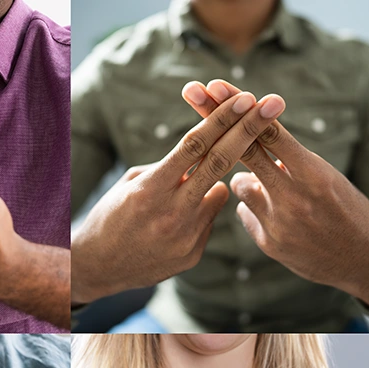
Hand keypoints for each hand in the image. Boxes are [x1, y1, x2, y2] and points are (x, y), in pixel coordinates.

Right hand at [71, 90, 286, 304]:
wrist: (96, 268)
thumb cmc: (110, 216)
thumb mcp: (131, 185)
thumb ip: (170, 170)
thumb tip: (206, 157)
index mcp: (150, 189)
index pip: (194, 145)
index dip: (223, 119)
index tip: (246, 98)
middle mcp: (171, 212)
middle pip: (220, 161)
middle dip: (249, 129)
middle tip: (273, 105)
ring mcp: (184, 236)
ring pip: (218, 192)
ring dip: (208, 185)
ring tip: (173, 201)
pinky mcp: (191, 254)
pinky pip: (207, 220)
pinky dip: (197, 214)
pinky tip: (168, 227)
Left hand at [182, 80, 368, 310]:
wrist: (366, 261)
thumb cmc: (349, 211)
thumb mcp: (327, 179)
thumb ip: (289, 165)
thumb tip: (254, 158)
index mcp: (313, 173)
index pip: (268, 132)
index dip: (239, 108)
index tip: (214, 86)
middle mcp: (293, 195)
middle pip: (243, 149)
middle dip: (216, 120)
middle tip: (192, 90)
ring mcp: (277, 220)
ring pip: (240, 184)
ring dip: (249, 181)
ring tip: (281, 193)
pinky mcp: (268, 242)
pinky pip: (246, 213)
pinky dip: (257, 209)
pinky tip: (282, 219)